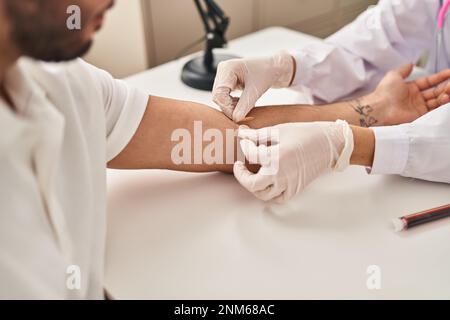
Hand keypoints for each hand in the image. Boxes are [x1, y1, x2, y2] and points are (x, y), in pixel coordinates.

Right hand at [212, 52, 294, 122]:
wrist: (273, 68)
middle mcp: (222, 70)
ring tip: (244, 106)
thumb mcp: (256, 91)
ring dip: (230, 106)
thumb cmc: (267, 73)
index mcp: (227, 68)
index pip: (219, 93)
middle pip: (217, 96)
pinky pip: (223, 96)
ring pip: (220, 98)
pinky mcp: (226, 81)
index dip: (227, 108)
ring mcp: (223, 76)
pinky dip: (231, 103)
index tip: (238, 117)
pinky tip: (241, 103)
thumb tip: (236, 119)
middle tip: (242, 113)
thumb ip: (245, 105)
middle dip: (229, 107)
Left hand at [234, 121, 353, 202]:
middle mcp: (280, 174)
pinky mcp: (295, 189)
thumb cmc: (305, 134)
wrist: (327, 143)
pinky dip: (269, 193)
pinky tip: (267, 182)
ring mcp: (288, 184)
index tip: (245, 142)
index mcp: (276, 157)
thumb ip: (258, 135)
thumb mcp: (279, 131)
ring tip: (252, 174)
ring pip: (263, 194)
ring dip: (254, 185)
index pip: (251, 155)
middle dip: (242, 175)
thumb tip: (242, 135)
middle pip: (252, 184)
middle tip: (240, 166)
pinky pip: (277, 198)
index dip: (245, 147)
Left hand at [357, 64, 449, 125]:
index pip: (429, 81)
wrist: (380, 109)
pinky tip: (447, 98)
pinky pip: (434, 110)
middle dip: (446, 86)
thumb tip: (410, 64)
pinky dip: (442, 104)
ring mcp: (418, 108)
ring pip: (437, 100)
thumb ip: (404, 70)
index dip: (440, 77)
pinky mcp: (419, 116)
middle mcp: (415, 98)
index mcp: (410, 88)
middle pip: (435, 91)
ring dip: (446, 94)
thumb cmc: (384, 92)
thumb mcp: (394, 76)